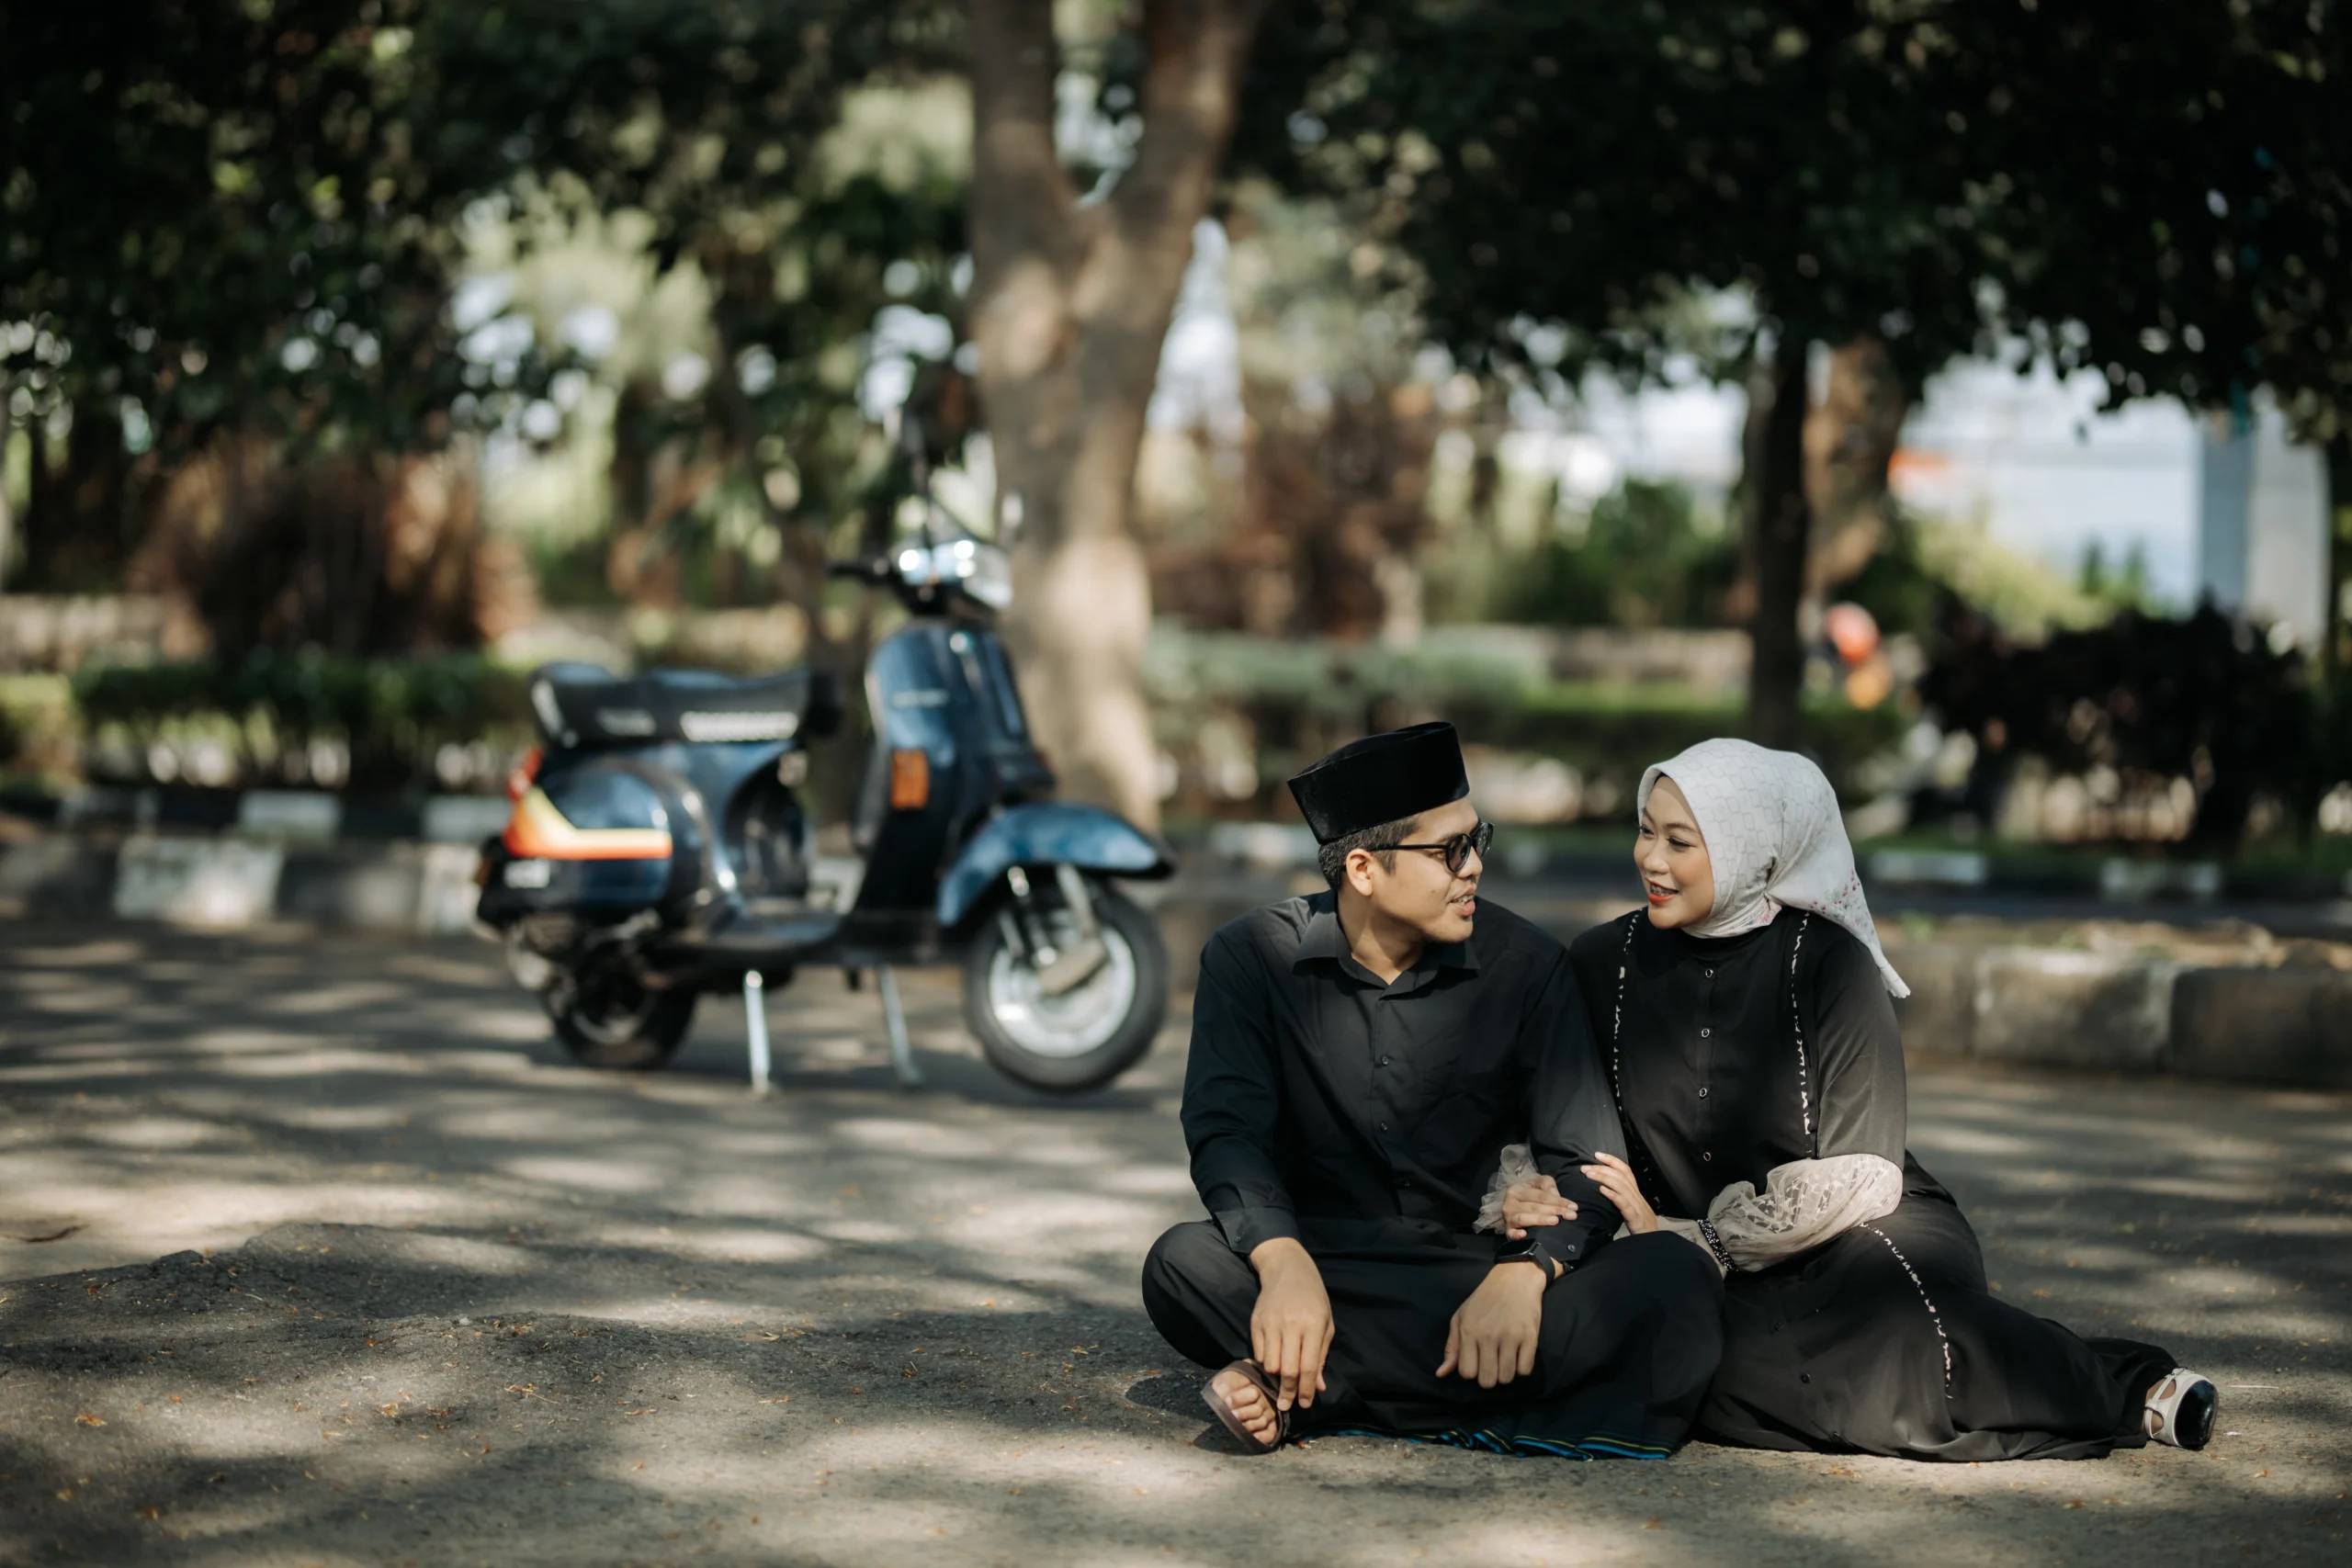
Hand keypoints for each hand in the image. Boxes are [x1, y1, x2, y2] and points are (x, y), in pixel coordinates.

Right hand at [1246, 1238, 1333, 1411]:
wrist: (1287, 1268)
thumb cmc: (1313, 1296)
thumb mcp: (1326, 1323)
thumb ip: (1321, 1355)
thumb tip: (1319, 1387)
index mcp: (1313, 1325)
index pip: (1309, 1366)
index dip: (1307, 1390)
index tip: (1305, 1405)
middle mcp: (1291, 1325)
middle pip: (1287, 1370)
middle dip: (1288, 1393)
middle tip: (1287, 1405)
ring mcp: (1271, 1323)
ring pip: (1269, 1364)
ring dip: (1275, 1378)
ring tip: (1281, 1382)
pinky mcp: (1256, 1322)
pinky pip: (1258, 1353)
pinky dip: (1265, 1363)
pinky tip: (1272, 1362)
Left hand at [1438, 1262, 1547, 1386]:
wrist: (1515, 1278)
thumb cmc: (1484, 1299)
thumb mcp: (1461, 1317)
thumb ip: (1451, 1347)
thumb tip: (1441, 1374)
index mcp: (1468, 1331)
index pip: (1467, 1372)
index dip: (1472, 1371)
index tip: (1477, 1361)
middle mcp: (1488, 1336)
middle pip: (1487, 1381)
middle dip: (1489, 1377)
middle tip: (1492, 1363)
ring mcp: (1510, 1337)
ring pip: (1507, 1378)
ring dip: (1506, 1373)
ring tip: (1505, 1359)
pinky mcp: (1530, 1337)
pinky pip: (1525, 1370)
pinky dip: (1521, 1368)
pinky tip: (1518, 1356)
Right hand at [1500, 1174, 1577, 1239]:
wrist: (1514, 1207)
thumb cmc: (1529, 1196)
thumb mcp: (1538, 1184)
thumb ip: (1547, 1185)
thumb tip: (1555, 1195)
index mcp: (1518, 1190)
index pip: (1541, 1196)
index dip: (1558, 1201)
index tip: (1574, 1207)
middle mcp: (1510, 1203)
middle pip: (1534, 1207)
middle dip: (1554, 1211)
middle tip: (1571, 1216)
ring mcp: (1508, 1218)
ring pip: (1524, 1218)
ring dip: (1540, 1220)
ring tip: (1555, 1221)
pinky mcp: (1507, 1231)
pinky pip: (1511, 1233)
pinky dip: (1516, 1234)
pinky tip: (1524, 1234)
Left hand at [1580, 1151, 1657, 1232]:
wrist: (1653, 1242)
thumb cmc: (1640, 1226)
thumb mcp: (1630, 1208)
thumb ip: (1621, 1198)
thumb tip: (1603, 1189)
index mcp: (1636, 1193)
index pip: (1626, 1171)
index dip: (1612, 1161)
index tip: (1597, 1155)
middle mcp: (1637, 1196)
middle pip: (1620, 1176)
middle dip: (1602, 1168)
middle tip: (1584, 1167)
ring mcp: (1637, 1206)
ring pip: (1621, 1186)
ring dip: (1603, 1178)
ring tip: (1589, 1174)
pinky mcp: (1635, 1217)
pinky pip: (1624, 1203)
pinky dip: (1612, 1195)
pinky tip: (1601, 1190)